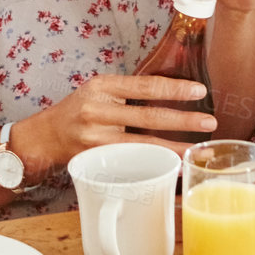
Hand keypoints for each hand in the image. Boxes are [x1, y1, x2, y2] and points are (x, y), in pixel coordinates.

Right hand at [19, 74, 217, 167]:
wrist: (45, 137)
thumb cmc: (79, 109)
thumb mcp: (98, 90)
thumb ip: (128, 91)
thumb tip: (174, 91)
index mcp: (102, 87)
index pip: (144, 86)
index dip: (173, 88)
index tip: (199, 91)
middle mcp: (97, 112)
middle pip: (147, 117)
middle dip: (182, 121)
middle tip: (209, 122)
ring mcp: (95, 140)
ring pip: (142, 146)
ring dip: (173, 149)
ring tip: (197, 150)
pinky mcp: (95, 163)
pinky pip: (131, 164)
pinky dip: (154, 166)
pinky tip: (172, 168)